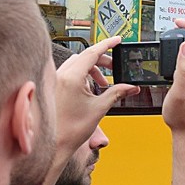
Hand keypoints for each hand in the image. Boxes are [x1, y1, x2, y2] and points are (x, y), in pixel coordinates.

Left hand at [54, 36, 137, 156]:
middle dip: (102, 60)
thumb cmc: (71, 129)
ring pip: (77, 64)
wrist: (54, 144)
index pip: (92, 53)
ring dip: (92, 69)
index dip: (107, 45)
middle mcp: (61, 75)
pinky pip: (70, 72)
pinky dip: (82, 75)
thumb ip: (117, 93)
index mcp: (72, 77)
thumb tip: (131, 88)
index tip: (117, 40)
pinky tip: (90, 89)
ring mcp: (56, 80)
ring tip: (103, 83)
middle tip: (115, 67)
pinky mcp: (54, 87)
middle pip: (85, 57)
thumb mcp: (99, 108)